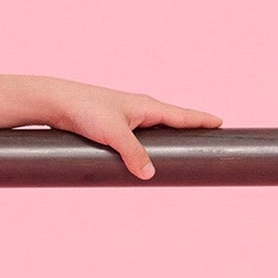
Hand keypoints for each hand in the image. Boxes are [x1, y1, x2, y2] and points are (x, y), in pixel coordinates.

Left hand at [35, 76, 223, 180]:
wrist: (56, 102)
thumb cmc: (85, 111)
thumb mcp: (114, 134)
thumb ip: (134, 154)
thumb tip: (150, 175)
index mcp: (148, 106)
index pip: (183, 115)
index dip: (202, 121)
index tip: (221, 124)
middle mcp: (140, 109)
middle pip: (173, 121)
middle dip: (190, 129)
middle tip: (208, 139)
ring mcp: (126, 117)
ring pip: (155, 129)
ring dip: (169, 137)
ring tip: (182, 149)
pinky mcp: (112, 125)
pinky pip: (138, 136)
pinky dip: (148, 143)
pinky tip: (146, 153)